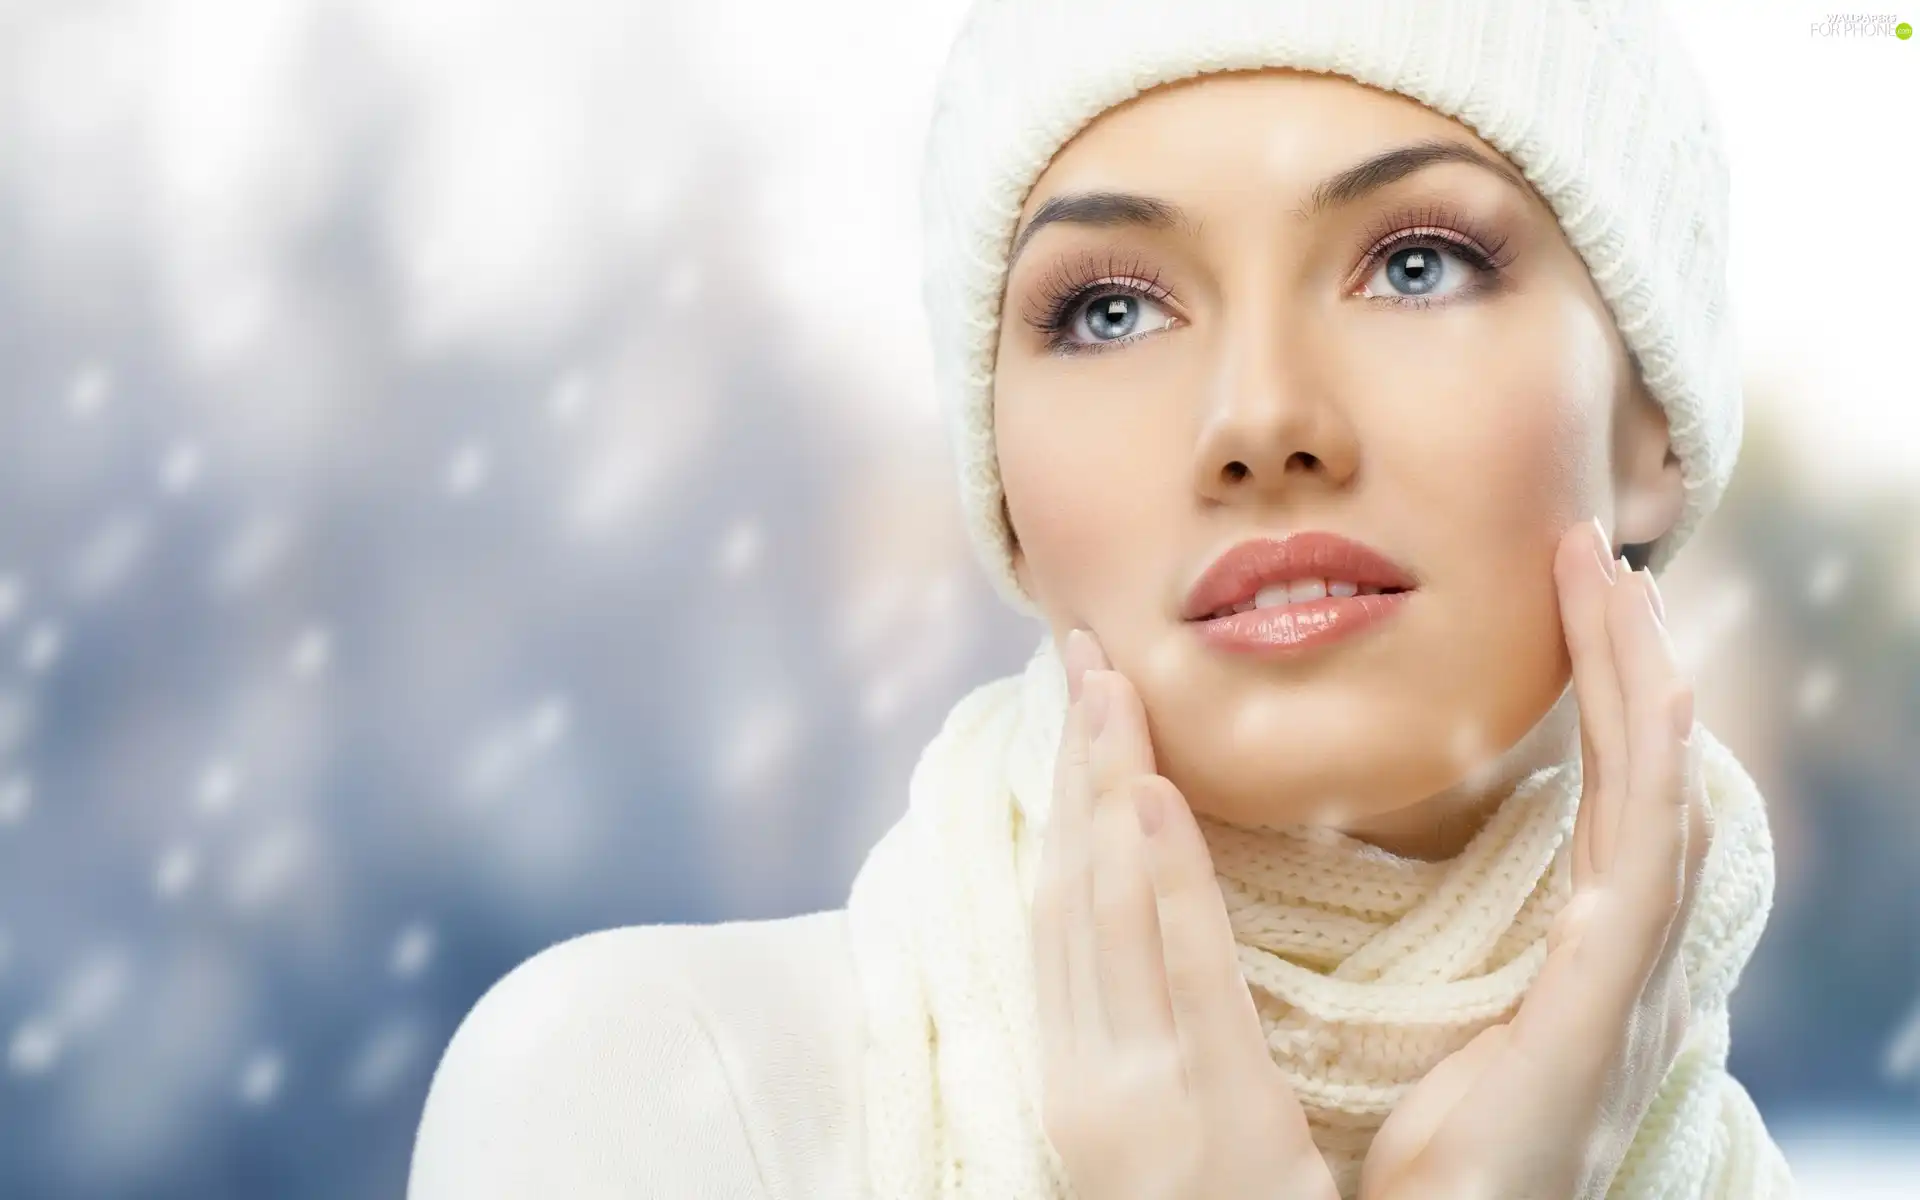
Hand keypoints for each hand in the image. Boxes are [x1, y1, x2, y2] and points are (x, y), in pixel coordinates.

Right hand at [1032, 626, 1340, 1199]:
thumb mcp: (1168, 1115)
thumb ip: (1160, 1022)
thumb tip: (1162, 921)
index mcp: (1083, 1065)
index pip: (1065, 904)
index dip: (1065, 797)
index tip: (1080, 709)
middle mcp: (1084, 1070)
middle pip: (1067, 887)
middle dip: (1070, 765)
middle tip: (1078, 653)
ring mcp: (1128, 1093)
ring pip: (1102, 911)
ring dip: (1098, 789)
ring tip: (1105, 687)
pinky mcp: (1195, 1117)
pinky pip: (1172, 976)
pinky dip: (1150, 883)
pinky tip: (1143, 799)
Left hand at [1357, 519, 1712, 1199]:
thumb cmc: (1449, 1162)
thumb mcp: (1459, 1033)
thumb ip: (1473, 964)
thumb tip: (1438, 903)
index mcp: (1589, 960)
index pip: (1608, 799)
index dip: (1604, 700)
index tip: (1572, 604)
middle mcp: (1630, 958)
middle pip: (1648, 776)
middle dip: (1630, 663)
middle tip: (1598, 557)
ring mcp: (1634, 979)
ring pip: (1660, 792)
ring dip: (1645, 680)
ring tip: (1618, 581)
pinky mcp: (1607, 1003)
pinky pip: (1643, 860)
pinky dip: (1651, 764)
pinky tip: (1652, 688)